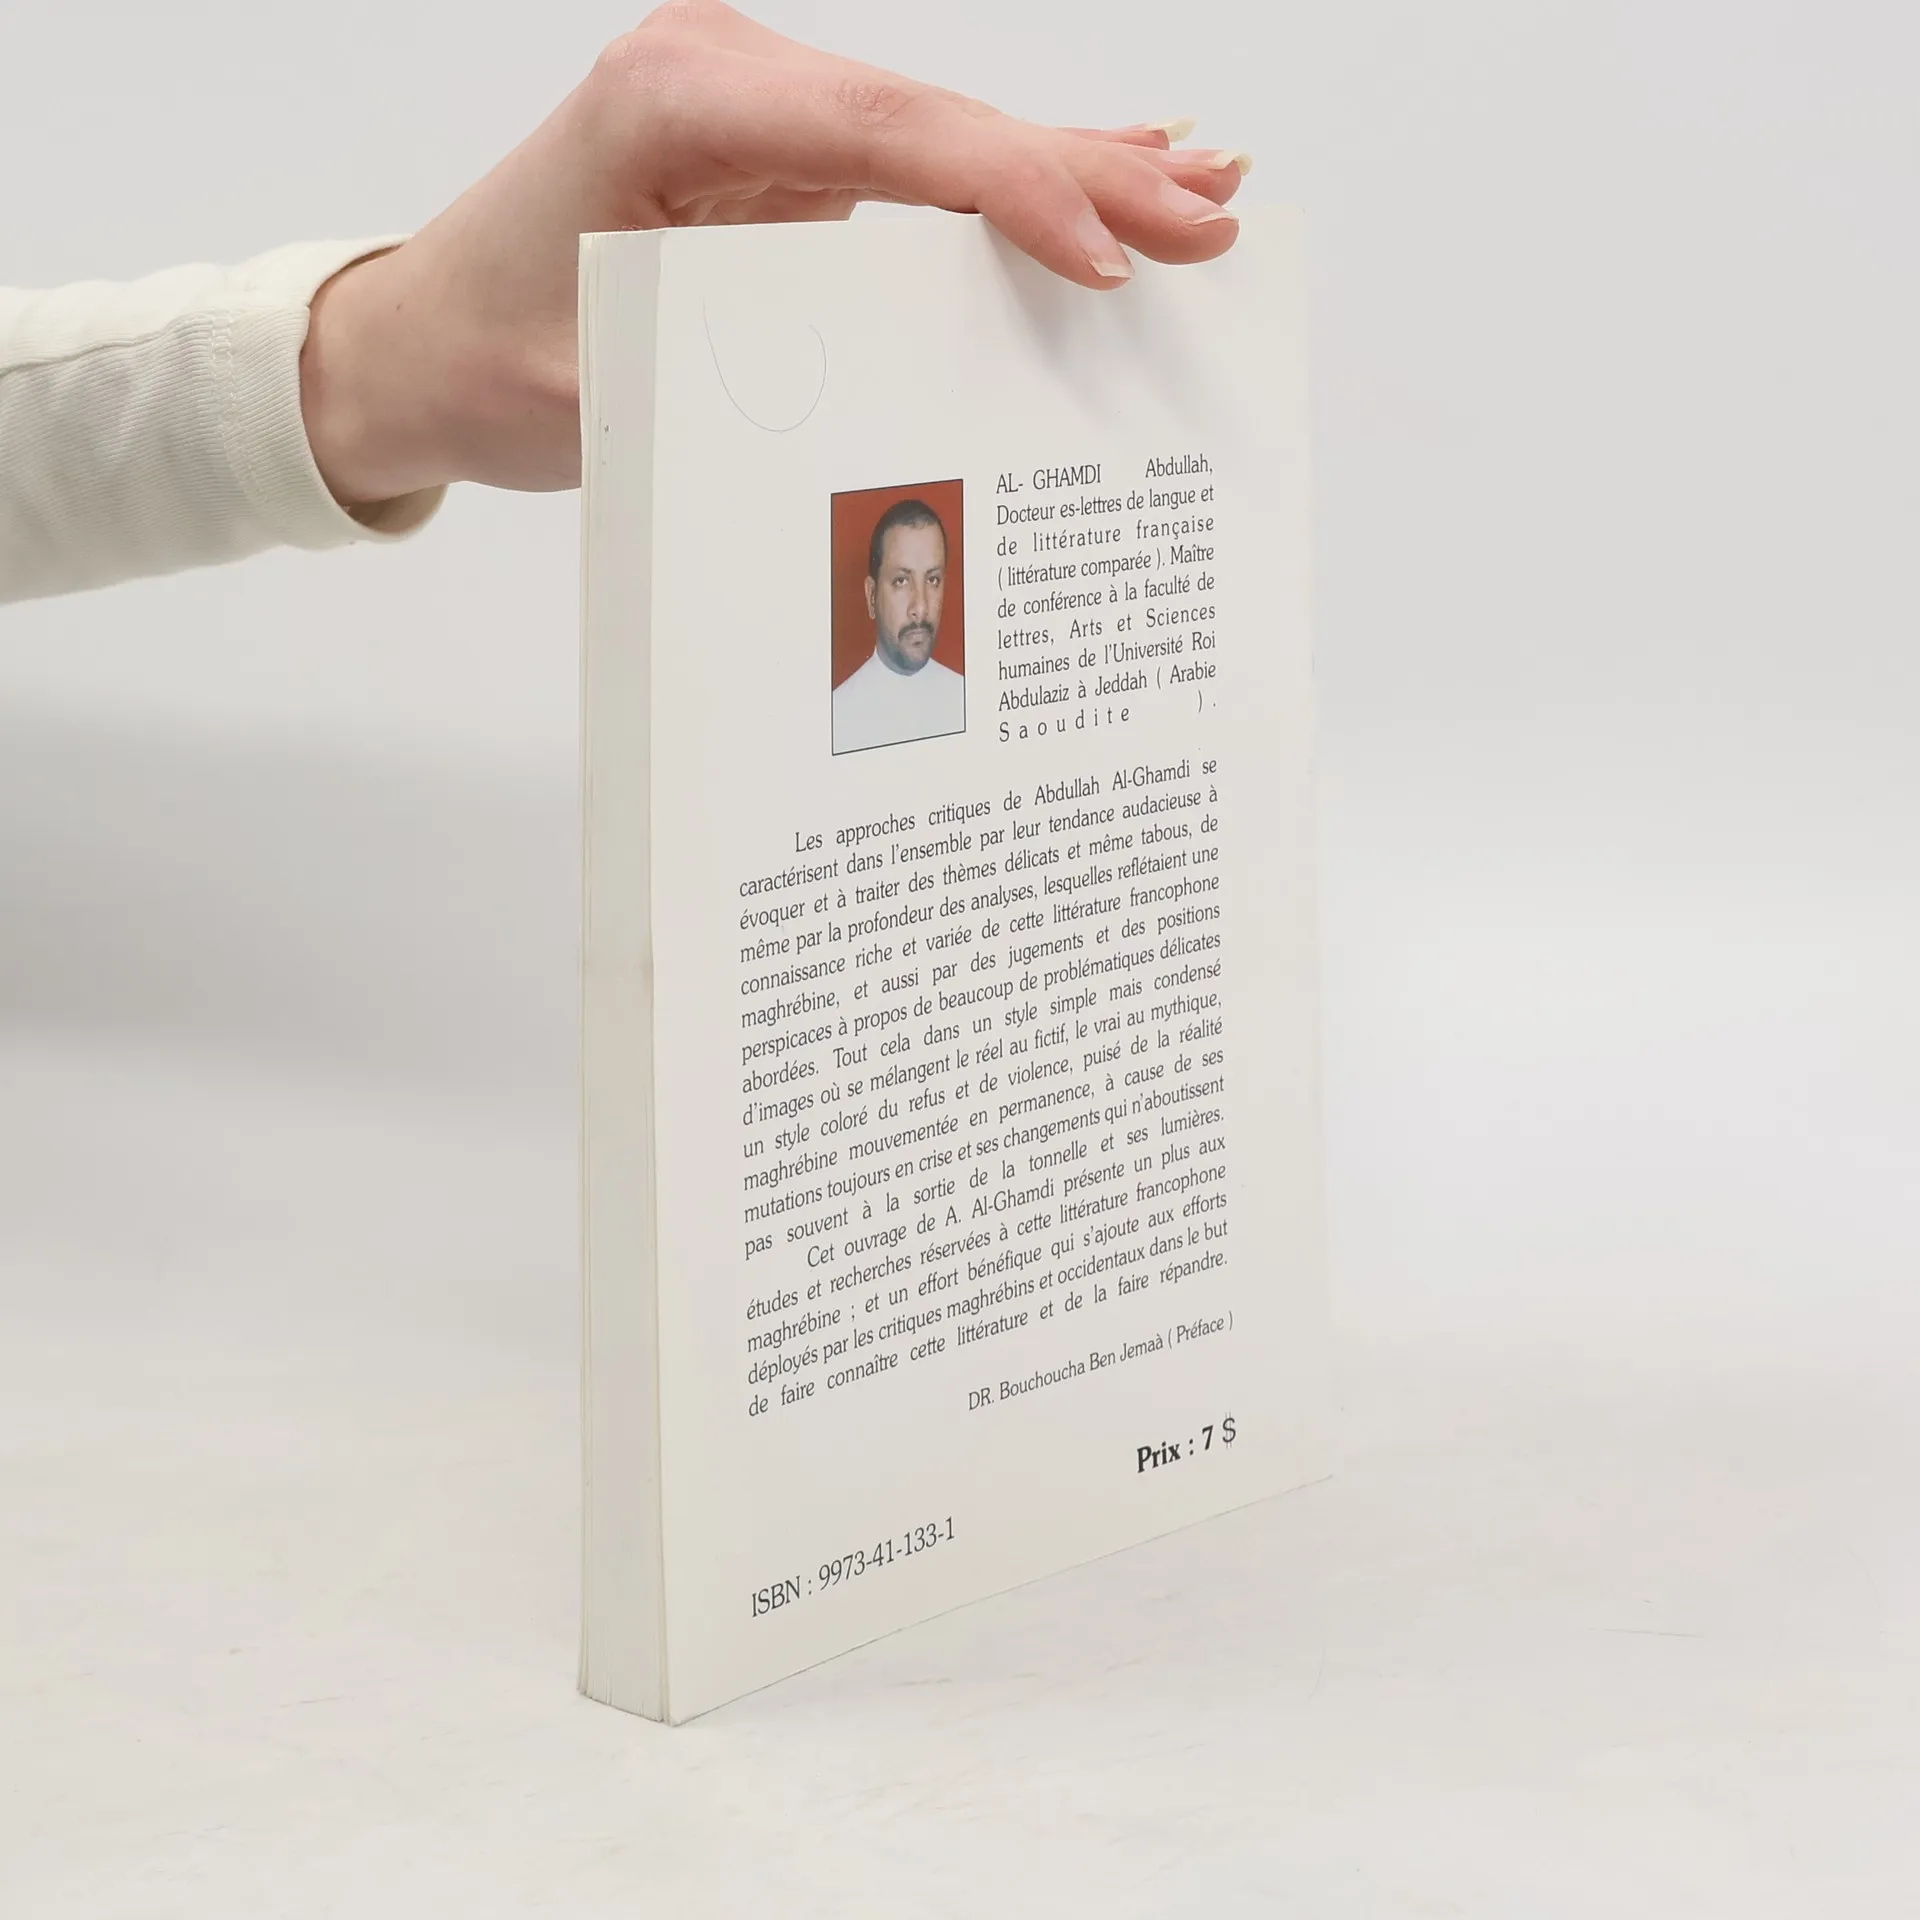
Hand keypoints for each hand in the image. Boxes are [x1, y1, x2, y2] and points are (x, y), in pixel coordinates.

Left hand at [299, 0, 1249, 505]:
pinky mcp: (778, 165)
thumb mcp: (606, 383)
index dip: (1011, 187)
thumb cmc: (488, 355)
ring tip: (1194, 191)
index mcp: (677, 106)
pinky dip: (1007, 183)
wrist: (417, 343)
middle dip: (1083, 173)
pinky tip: (1097, 177)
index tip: (1106, 249)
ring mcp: (760, 117)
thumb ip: (744, 363)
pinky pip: (916, 166)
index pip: (886, 133)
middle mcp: (728, 83)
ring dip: (1071, 171)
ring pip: (945, 138)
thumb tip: (903, 397)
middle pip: (941, 121)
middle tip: (1209, 213)